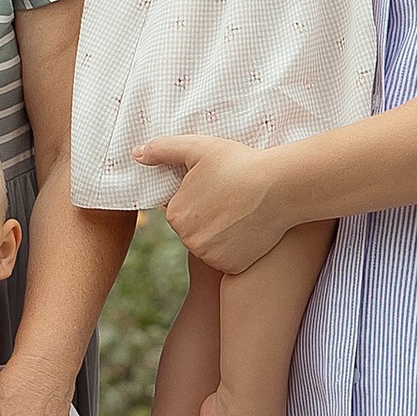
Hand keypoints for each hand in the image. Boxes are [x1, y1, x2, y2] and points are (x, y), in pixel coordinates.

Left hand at [135, 135, 288, 274]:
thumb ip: (163, 150)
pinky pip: (230, 258)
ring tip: (244, 212)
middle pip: (196, 229)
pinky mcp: (232, 267)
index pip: (182, 209)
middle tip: (233, 198)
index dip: (201, 196)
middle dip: (210, 216)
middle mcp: (188, 240)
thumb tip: (135, 153)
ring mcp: (211, 256)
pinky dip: (238, 248)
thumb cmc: (239, 163)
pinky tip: (251, 229)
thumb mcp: (198, 148)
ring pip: (213, 244)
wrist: (280, 187)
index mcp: (175, 215)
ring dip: (224, 233)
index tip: (220, 186)